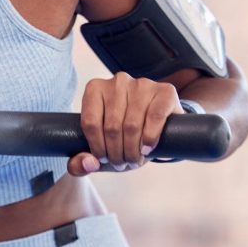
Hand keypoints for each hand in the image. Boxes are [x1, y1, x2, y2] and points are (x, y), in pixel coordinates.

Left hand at [67, 72, 183, 175]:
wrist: (161, 121)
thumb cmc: (124, 133)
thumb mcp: (101, 143)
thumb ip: (82, 159)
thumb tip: (89, 163)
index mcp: (95, 88)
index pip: (90, 123)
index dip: (96, 147)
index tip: (103, 160)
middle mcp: (118, 82)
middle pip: (111, 126)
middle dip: (116, 152)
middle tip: (121, 164)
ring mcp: (142, 84)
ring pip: (132, 125)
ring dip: (132, 150)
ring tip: (133, 161)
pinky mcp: (165, 91)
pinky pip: (154, 117)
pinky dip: (150, 138)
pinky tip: (147, 149)